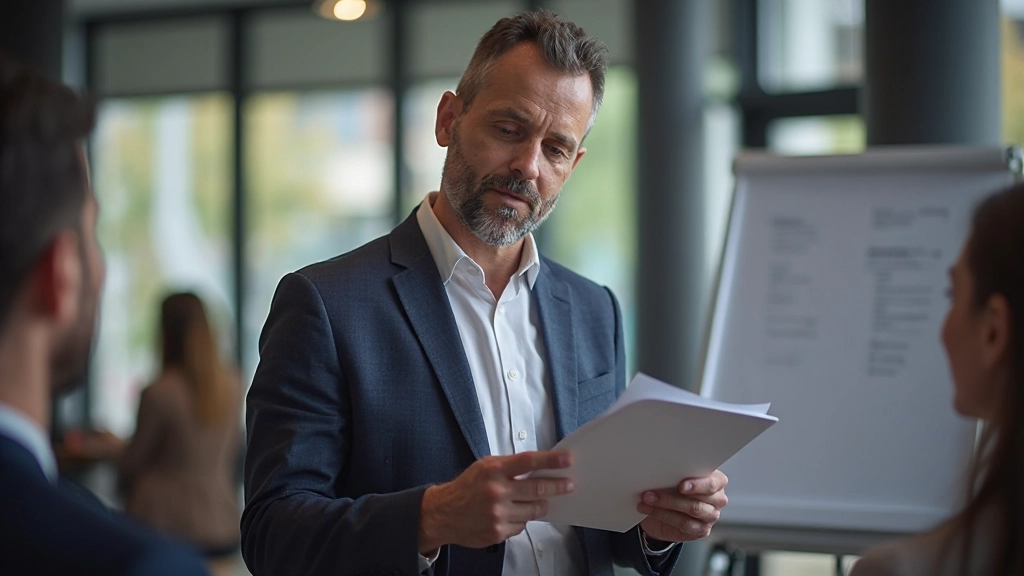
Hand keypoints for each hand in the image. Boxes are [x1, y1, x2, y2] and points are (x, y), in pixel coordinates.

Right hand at [418, 451, 574, 553]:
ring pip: (534, 509)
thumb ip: (510, 467)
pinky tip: (512, 513)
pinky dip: (522, 519)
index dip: (551, 460)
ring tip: (540, 500)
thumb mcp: (485, 467)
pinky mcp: (498, 531)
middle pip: (537, 488)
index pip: (528, 462)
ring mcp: (498, 513)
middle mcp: (496, 491)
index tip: (567, 459)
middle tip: (569, 484)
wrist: (443, 513)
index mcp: (493, 470)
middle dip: (557, 486)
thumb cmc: (467, 487)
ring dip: (540, 504)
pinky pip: (522, 525)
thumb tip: (540, 468)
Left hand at [637, 470, 727, 542]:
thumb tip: (662, 471)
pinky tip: (649, 510)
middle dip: (673, 496)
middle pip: (700, 499)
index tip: (681, 485)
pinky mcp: (702, 530)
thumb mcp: (678, 476)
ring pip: (692, 510)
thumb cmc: (676, 486)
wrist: (669, 510)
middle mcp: (718, 499)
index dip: (697, 485)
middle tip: (652, 492)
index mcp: (718, 481)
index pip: (712, 483)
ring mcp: (711, 516)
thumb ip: (677, 473)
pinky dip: (663, 516)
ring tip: (647, 499)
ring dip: (665, 504)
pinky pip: (684, 524)